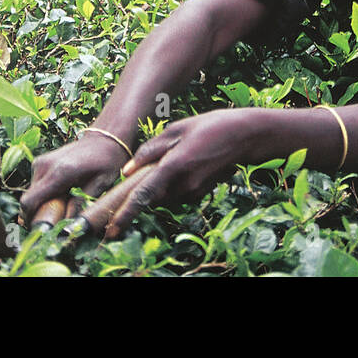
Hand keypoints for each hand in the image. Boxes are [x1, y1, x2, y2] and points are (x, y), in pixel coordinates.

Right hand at [20, 132, 130, 224]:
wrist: (104, 139)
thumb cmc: (106, 162)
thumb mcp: (101, 184)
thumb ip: (82, 203)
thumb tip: (69, 225)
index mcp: (59, 172)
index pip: (29, 202)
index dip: (32, 220)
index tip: (45, 230)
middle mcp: (44, 166)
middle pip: (28, 201)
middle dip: (39, 215)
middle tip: (58, 221)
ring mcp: (40, 162)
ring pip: (31, 195)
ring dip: (43, 205)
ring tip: (63, 205)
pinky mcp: (40, 163)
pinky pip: (35, 187)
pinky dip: (44, 196)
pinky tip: (61, 195)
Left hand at [103, 109, 261, 237]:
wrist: (245, 136)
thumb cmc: (210, 126)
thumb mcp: (176, 129)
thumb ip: (149, 151)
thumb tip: (127, 171)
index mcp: (174, 165)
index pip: (143, 195)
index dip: (125, 214)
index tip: (112, 230)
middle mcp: (183, 184)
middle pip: (151, 197)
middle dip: (144, 188)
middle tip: (146, 166)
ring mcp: (193, 192)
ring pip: (163, 197)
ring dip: (159, 185)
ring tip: (174, 158)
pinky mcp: (200, 194)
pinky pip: (177, 194)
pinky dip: (172, 185)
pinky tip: (185, 164)